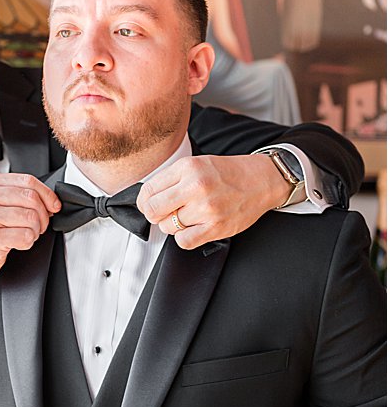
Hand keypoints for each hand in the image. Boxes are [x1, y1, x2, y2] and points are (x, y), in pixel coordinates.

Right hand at [0, 174, 60, 302]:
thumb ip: (16, 195)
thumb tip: (50, 200)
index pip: (27, 181)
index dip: (47, 194)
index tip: (53, 206)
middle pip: (31, 198)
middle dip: (43, 215)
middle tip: (38, 225)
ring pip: (31, 218)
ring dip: (35, 230)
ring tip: (25, 234)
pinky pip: (26, 236)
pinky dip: (27, 242)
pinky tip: (16, 243)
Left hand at [138, 153, 286, 249]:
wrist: (262, 180)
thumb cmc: (228, 173)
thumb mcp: (196, 164)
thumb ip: (170, 180)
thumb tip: (145, 199)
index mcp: (188, 168)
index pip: (148, 191)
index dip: (145, 202)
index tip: (150, 204)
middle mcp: (196, 187)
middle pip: (152, 211)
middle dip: (155, 215)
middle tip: (165, 213)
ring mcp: (207, 208)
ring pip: (167, 227)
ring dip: (174, 225)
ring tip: (189, 216)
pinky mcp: (216, 226)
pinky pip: (183, 241)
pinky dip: (185, 238)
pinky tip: (194, 227)